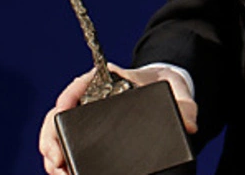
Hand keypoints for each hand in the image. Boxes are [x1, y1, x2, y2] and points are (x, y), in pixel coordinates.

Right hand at [38, 64, 197, 174]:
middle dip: (53, 134)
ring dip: (53, 149)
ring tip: (57, 169)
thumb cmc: (166, 87)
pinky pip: (68, 143)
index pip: (82, 82)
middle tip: (56, 156)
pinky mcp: (89, 132)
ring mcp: (88, 114)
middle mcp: (92, 96)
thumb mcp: (177, 92)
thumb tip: (191, 125)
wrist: (163, 90)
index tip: (62, 109)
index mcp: (110, 79)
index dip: (68, 95)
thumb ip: (186, 107)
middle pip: (62, 112)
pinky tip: (63, 171)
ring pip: (60, 130)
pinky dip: (63, 157)